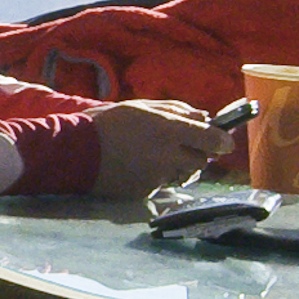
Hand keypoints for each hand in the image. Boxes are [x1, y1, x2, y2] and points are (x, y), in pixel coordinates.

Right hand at [83, 100, 231, 198]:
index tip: (224, 142)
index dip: (222, 141)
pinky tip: (137, 168)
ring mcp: (158, 176)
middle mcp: (168, 156)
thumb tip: (202, 116)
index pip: (212, 139)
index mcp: (168, 130)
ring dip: (178, 167)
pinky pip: (162, 184)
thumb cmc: (104, 123)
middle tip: (182, 148)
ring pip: (183, 174)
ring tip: (155, 158)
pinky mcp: (146, 192)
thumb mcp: (139, 107)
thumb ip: (174, 110)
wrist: (74, 152)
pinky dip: (156, 177)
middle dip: (197, 155)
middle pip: (201, 162)